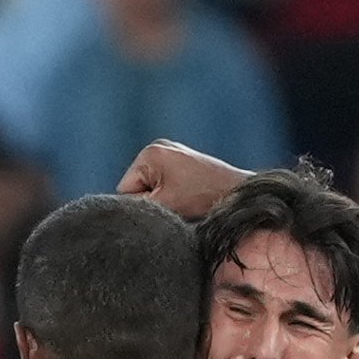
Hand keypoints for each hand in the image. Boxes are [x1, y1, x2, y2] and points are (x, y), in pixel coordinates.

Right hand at [117, 140, 243, 218]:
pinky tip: (191, 198)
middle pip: (137, 188)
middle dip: (152, 201)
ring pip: (152, 189)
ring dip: (164, 200)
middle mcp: (160, 147)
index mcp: (150, 153)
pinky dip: (174, 195)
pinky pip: (166, 184)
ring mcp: (174, 153)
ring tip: (186, 203)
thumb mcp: (163, 205)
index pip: (124, 189)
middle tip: (176, 207)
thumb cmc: (204, 199)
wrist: (241, 195)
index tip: (163, 209)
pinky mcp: (185, 162)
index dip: (139, 207)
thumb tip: (117, 212)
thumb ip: (136, 207)